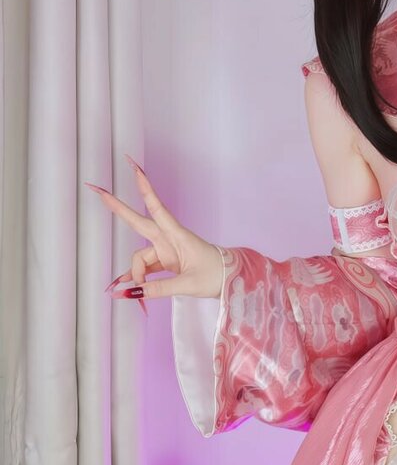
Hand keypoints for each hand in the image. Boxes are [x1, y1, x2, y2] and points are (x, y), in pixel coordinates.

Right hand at [84, 154, 223, 307]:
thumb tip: (130, 292)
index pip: (156, 208)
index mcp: (177, 236)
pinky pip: (146, 268)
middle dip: (118, 208)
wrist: (232, 280)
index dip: (145, 189)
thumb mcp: (188, 284)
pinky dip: (139, 278)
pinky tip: (131, 289)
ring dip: (136, 274)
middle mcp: (169, 239)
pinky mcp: (167, 261)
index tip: (134, 169)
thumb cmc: (216, 276)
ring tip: (138, 295)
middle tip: (96, 190)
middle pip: (138, 222)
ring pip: (141, 258)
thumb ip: (158, 288)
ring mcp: (167, 250)